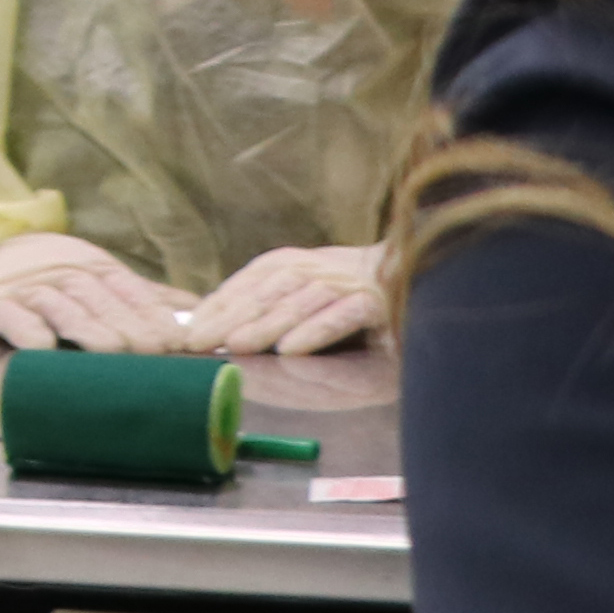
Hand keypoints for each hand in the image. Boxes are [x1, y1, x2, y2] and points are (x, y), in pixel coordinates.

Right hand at [0, 232, 202, 352]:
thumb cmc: (40, 268)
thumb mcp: (93, 271)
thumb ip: (139, 294)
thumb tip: (194, 308)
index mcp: (93, 267)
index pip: (129, 291)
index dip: (153, 315)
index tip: (178, 340)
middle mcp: (64, 274)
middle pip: (102, 302)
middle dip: (130, 327)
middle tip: (155, 351)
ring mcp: (26, 288)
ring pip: (65, 310)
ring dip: (90, 331)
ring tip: (113, 351)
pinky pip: (12, 318)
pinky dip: (28, 332)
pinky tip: (44, 350)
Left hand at [191, 244, 390, 355]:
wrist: (424, 280)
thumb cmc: (351, 298)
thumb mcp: (306, 296)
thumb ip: (265, 306)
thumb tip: (208, 326)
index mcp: (299, 263)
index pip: (252, 280)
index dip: (219, 303)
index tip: (189, 329)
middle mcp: (323, 267)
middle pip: (270, 290)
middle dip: (231, 316)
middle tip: (198, 341)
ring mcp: (353, 282)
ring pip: (303, 300)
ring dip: (266, 324)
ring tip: (236, 346)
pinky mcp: (382, 303)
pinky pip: (346, 314)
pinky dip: (317, 330)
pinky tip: (291, 349)